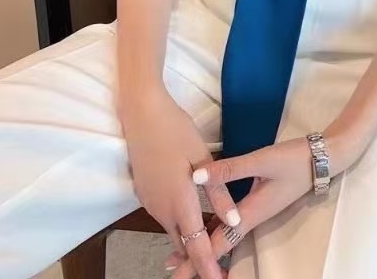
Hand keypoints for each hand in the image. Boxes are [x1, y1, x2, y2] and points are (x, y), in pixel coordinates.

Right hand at [119, 86, 239, 278]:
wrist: (141, 113)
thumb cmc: (175, 131)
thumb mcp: (202, 158)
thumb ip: (219, 192)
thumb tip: (235, 222)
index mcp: (179, 203)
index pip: (196, 246)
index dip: (208, 267)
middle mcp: (161, 209)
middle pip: (183, 242)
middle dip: (198, 258)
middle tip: (218, 266)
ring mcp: (149, 201)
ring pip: (173, 229)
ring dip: (189, 239)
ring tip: (208, 243)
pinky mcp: (144, 192)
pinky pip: (164, 215)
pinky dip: (179, 222)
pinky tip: (191, 215)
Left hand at [164, 125, 360, 277]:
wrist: (322, 158)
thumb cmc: (293, 160)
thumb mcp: (262, 160)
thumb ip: (230, 169)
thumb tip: (196, 176)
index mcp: (251, 212)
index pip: (220, 242)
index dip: (198, 257)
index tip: (179, 271)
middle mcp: (253, 216)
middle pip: (221, 244)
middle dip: (197, 258)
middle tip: (173, 269)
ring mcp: (257, 210)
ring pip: (226, 233)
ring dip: (205, 242)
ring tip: (183, 252)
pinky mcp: (259, 201)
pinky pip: (233, 221)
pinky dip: (217, 227)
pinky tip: (208, 225)